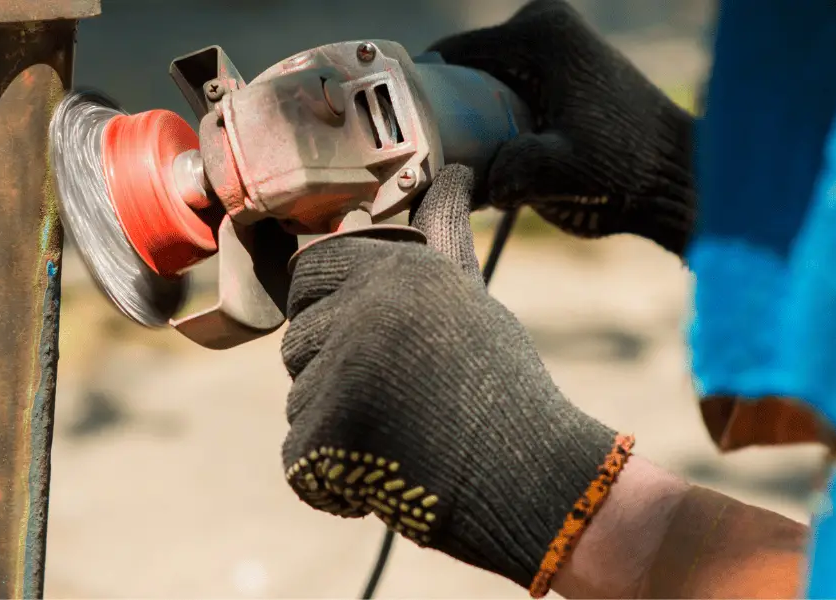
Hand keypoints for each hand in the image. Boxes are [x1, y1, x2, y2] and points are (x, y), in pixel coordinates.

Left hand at [279, 165, 634, 595]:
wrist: (537, 479)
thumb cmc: (503, 387)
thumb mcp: (470, 299)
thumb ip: (442, 236)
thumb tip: (454, 171)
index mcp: (397, 269)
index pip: (309, 271)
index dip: (329, 311)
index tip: (371, 347)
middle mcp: (364, 308)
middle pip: (298, 342)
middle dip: (333, 375)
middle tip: (401, 398)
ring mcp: (342, 370)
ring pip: (298, 403)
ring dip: (339, 429)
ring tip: (406, 434)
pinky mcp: (327, 436)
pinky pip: (300, 458)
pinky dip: (334, 480)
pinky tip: (392, 473)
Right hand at [428, 0, 695, 255]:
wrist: (674, 175)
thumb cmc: (624, 171)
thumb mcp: (562, 172)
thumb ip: (518, 171)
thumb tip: (483, 183)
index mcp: (539, 33)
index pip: (450, 56)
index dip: (422, 97)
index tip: (408, 139)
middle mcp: (545, 22)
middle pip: (465, 68)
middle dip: (447, 110)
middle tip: (440, 159)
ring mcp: (555, 39)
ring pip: (484, 78)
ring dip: (469, 115)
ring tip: (469, 160)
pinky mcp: (562, 61)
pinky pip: (506, 84)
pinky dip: (493, 114)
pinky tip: (496, 150)